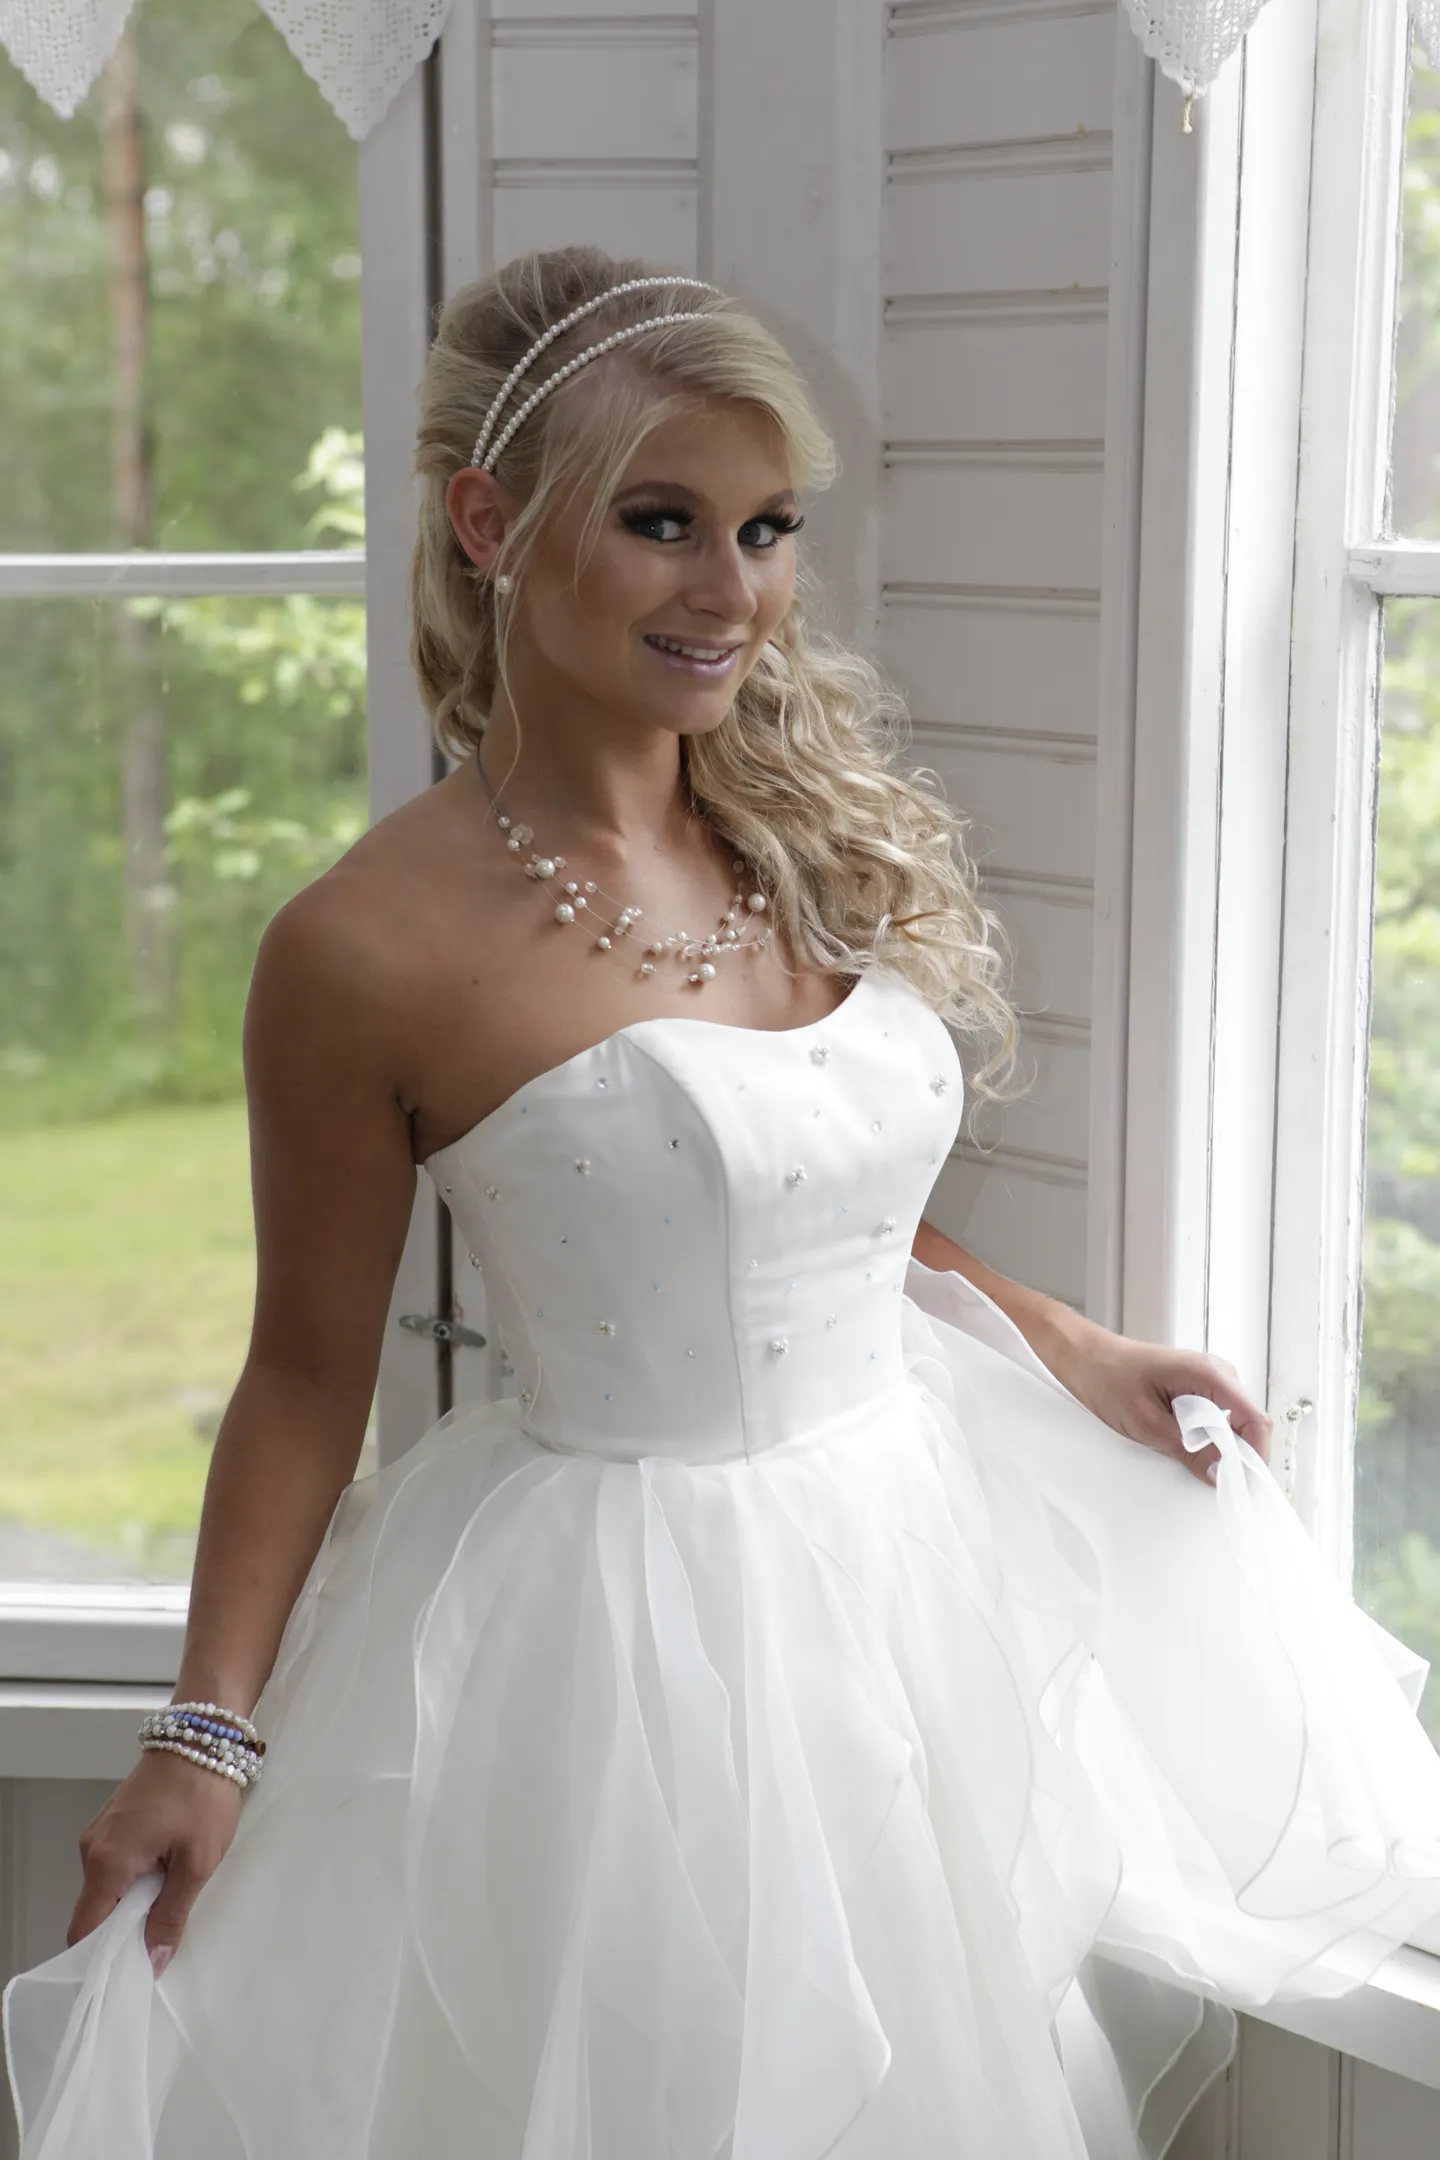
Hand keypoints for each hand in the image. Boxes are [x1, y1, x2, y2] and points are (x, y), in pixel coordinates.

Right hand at [69, 1748, 242, 1974]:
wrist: (203, 1735)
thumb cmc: (202, 1793)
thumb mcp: (197, 1862)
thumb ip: (171, 1916)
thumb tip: (152, 1962)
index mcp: (106, 1861)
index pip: (84, 1931)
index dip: (101, 1959)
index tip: (125, 1975)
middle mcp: (92, 1847)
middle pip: (95, 1910)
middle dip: (124, 1930)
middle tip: (160, 1937)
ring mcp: (100, 1831)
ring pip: (107, 1887)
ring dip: (134, 1900)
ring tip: (171, 1895)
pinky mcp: (113, 1821)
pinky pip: (115, 1864)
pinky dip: (135, 1876)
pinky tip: (166, 1870)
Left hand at [1042, 1316, 1272, 1484]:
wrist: (1085, 1358)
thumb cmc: (1108, 1379)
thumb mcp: (1146, 1422)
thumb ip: (1188, 1448)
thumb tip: (1222, 1475)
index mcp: (1209, 1374)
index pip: (1254, 1419)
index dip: (1256, 1456)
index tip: (1245, 1487)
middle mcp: (1217, 1374)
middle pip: (1248, 1423)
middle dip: (1241, 1457)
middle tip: (1222, 1488)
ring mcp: (1209, 1381)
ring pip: (1233, 1424)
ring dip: (1224, 1449)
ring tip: (1204, 1473)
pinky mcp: (1197, 1390)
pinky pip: (1217, 1419)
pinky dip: (1210, 1440)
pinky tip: (1193, 1454)